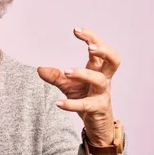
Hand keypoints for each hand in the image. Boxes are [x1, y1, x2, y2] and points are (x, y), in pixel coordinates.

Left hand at [37, 28, 120, 145]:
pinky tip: (58, 103)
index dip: (91, 38)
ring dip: (83, 73)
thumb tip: (39, 69)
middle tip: (89, 48)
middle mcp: (104, 79)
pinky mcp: (98, 109)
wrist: (96, 124)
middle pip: (113, 60)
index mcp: (98, 70)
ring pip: (100, 80)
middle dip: (104, 51)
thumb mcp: (68, 86)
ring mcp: (102, 94)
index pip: (99, 50)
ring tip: (66, 71)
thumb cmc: (85, 99)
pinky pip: (87, 104)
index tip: (76, 30)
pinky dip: (72, 104)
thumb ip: (56, 76)